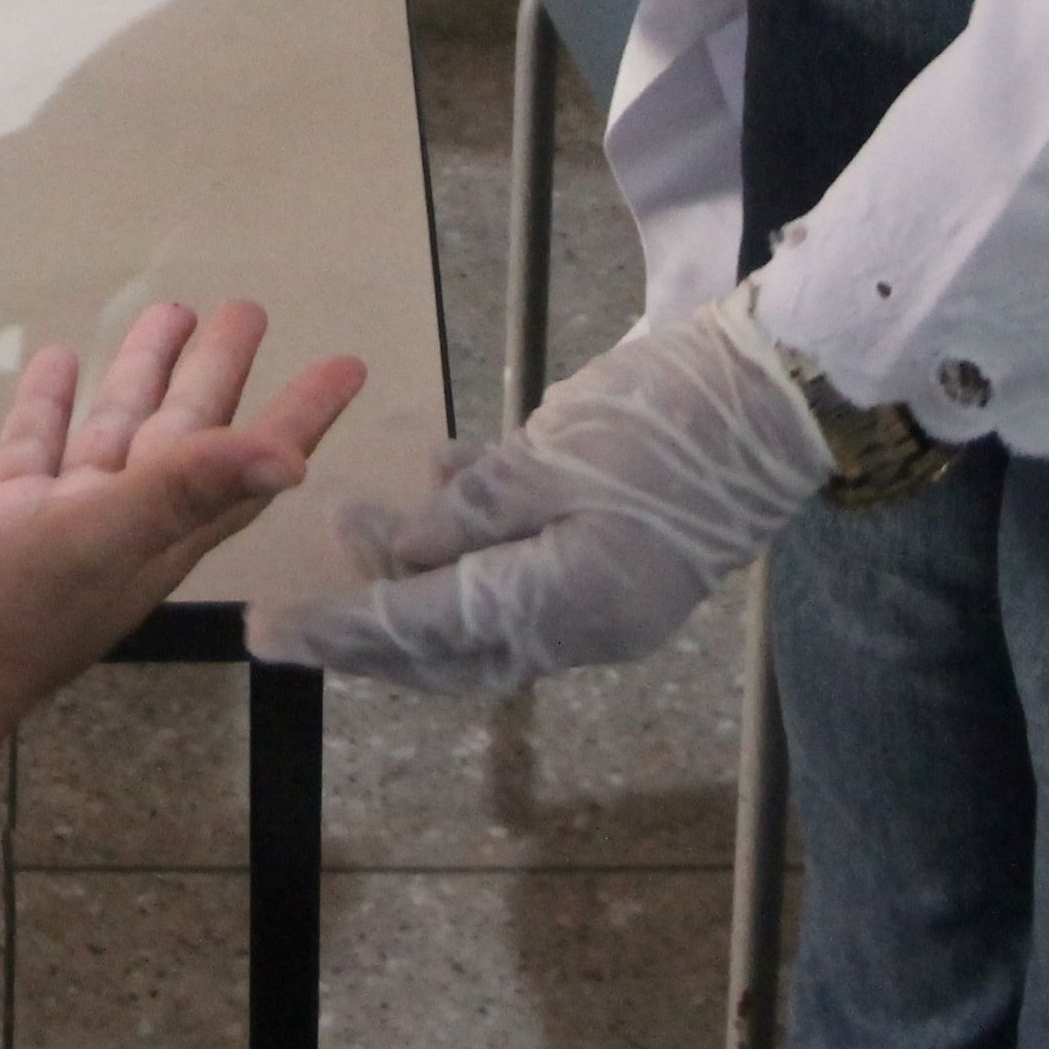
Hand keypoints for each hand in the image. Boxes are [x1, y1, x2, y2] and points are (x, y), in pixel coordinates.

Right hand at [0, 301, 364, 760]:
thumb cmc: (7, 614)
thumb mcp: (103, 539)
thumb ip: (188, 490)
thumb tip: (293, 460)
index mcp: (161, 534)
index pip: (246, 464)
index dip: (298, 417)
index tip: (346, 366)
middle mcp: (123, 526)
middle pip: (186, 435)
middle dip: (217, 374)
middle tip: (245, 310)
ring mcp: (60, 522)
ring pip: (114, 432)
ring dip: (141, 376)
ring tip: (166, 311)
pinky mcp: (1, 520)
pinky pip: (39, 447)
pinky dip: (53, 405)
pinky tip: (60, 361)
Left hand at [244, 290, 835, 693]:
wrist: (779, 398)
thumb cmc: (667, 416)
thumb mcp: (549, 456)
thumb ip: (465, 512)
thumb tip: (393, 555)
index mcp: (568, 603)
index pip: (426, 626)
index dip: (341, 628)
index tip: (269, 633)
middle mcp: (585, 627)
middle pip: (449, 650)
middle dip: (366, 639)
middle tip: (290, 624)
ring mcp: (608, 605)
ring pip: (480, 621)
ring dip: (411, 598)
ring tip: (348, 553)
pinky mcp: (618, 570)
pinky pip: (520, 580)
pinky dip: (468, 555)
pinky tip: (428, 499)